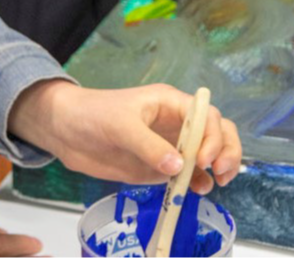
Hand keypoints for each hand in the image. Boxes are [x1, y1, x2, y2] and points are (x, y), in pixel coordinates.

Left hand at [7, 80, 241, 193]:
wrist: (67, 131)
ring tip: (214, 184)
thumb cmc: (93, 115)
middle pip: (218, 132)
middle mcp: (176, 123)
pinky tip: (197, 191)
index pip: (206, 115)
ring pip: (210, 153)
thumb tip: (179, 168)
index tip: (201, 160)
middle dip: (226, 150)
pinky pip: (191, 174)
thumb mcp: (120, 126)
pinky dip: (200, 182)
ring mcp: (171, 146)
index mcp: (170, 103)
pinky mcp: (162, 167)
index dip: (212, 136)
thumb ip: (149, 146)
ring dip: (220, 166)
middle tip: (220, 173)